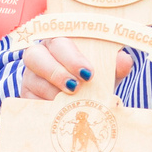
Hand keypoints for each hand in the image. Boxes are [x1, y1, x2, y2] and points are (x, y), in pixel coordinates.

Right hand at [18, 38, 135, 102]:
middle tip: (76, 87)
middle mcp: (39, 55)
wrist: (81, 99)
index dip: (71, 56)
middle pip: (35, 55)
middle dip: (57, 71)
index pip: (59, 41)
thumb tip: (124, 60)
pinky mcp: (26, 95)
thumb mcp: (105, 71)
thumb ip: (115, 65)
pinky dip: (44, 105)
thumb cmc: (91, 78)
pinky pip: (29, 100)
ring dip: (52, 90)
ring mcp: (30, 76)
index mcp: (59, 42)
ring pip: (32, 79)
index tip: (88, 73)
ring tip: (70, 100)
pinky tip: (58, 110)